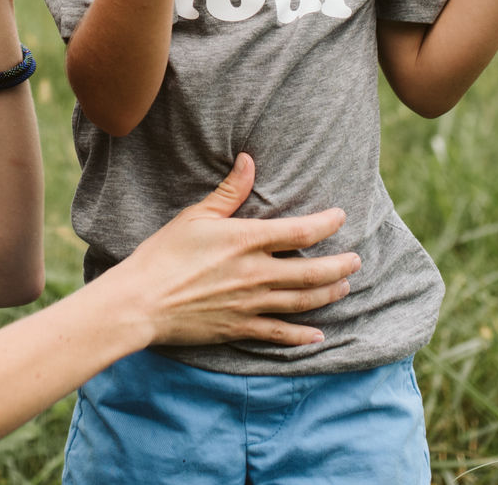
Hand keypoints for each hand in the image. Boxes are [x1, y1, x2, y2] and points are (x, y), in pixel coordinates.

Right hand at [110, 154, 356, 347]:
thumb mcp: (196, 216)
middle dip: (340, 266)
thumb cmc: (164, 254)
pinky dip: (302, 336)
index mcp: (246, 241)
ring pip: (302, 302)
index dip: (326, 224)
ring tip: (344, 288)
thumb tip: (248, 160)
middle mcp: (255, 274)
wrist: (141, 301)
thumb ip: (228, 192)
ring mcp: (250, 304)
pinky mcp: (240, 328)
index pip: (300, 233)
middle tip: (356, 261)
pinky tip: (318, 336)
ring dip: (328, 294)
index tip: (340, 217)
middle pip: (312, 272)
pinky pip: (279, 334)